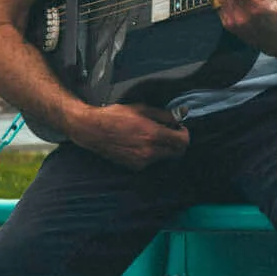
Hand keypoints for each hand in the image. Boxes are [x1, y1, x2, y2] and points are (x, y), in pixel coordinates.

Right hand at [71, 103, 190, 169]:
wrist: (92, 130)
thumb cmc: (115, 116)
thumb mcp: (142, 109)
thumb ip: (164, 115)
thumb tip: (179, 117)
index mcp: (154, 135)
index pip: (183, 141)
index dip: (184, 134)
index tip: (179, 129)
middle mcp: (150, 151)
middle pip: (177, 152)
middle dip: (176, 142)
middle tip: (169, 133)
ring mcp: (142, 161)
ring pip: (164, 157)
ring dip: (164, 148)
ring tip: (151, 137)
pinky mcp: (134, 166)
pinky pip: (151, 161)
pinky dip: (151, 154)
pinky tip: (140, 144)